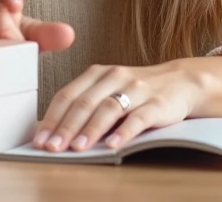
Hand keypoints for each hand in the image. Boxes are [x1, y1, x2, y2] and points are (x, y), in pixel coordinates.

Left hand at [32, 62, 203, 152]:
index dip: (52, 118)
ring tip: (77, 148)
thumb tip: (56, 134)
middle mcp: (115, 77)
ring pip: (108, 109)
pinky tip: (113, 145)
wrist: (181, 81)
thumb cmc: (137, 91)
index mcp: (98, 73)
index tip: (40, 139)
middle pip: (85, 103)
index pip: (68, 95)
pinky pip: (138, 118)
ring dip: (90, 130)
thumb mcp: (109, 90)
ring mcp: (137, 88)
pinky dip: (124, 132)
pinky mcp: (157, 103)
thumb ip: (87, 105)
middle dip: (65, 128)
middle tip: (52, 148)